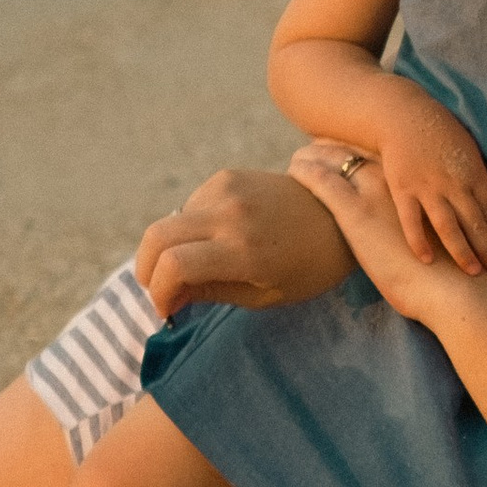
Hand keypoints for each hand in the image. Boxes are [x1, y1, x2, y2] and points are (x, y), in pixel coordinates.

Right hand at [135, 166, 353, 318]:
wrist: (340, 217)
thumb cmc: (309, 268)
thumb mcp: (263, 295)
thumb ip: (210, 293)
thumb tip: (166, 299)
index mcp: (243, 251)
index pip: (173, 266)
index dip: (158, 293)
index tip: (166, 310)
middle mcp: (230, 214)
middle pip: (156, 237)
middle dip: (146, 269)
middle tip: (157, 290)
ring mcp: (227, 188)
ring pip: (169, 222)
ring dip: (169, 250)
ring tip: (190, 271)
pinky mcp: (227, 176)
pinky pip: (189, 206)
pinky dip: (188, 229)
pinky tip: (211, 243)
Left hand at [289, 145, 468, 322]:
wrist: (456, 289)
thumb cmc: (451, 276)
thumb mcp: (439, 243)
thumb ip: (422, 232)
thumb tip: (415, 244)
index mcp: (413, 186)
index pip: (378, 155)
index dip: (359, 148)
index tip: (343, 146)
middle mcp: (394, 182)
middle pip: (356, 150)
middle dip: (334, 144)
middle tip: (313, 142)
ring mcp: (374, 194)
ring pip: (334, 159)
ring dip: (313, 153)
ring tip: (297, 153)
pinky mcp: (356, 212)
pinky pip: (321, 180)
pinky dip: (304, 171)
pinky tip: (292, 168)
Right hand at [373, 97, 486, 277]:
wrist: (401, 114)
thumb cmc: (439, 131)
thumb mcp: (470, 150)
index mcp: (472, 173)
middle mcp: (453, 183)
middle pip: (474, 223)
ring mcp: (427, 188)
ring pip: (448, 227)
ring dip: (462, 252)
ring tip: (472, 272)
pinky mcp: (402, 190)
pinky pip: (412, 222)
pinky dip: (420, 241)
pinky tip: (428, 260)